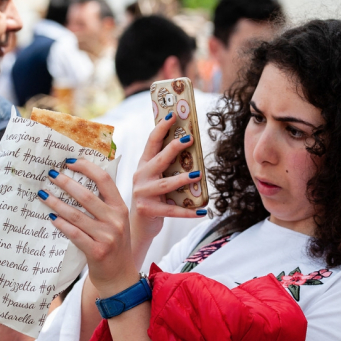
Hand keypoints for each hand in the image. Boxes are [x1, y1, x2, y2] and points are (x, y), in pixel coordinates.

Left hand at [38, 159, 138, 297]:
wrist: (120, 278)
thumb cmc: (114, 246)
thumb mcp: (116, 222)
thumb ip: (103, 204)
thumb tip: (78, 181)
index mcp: (120, 208)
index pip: (105, 180)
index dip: (87, 167)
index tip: (69, 162)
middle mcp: (116, 220)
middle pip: (87, 195)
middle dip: (66, 183)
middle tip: (51, 175)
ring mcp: (107, 236)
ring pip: (76, 214)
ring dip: (56, 202)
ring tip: (43, 194)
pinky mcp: (97, 251)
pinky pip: (74, 233)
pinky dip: (61, 224)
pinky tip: (51, 217)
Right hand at [130, 112, 206, 247]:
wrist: (138, 225)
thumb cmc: (152, 198)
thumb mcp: (155, 178)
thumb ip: (167, 166)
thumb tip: (190, 148)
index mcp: (143, 165)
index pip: (151, 142)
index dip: (161, 128)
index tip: (173, 115)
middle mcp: (140, 177)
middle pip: (159, 160)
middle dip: (174, 148)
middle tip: (189, 139)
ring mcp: (143, 194)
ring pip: (165, 184)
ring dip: (182, 179)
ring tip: (198, 174)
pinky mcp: (149, 210)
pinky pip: (172, 210)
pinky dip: (188, 212)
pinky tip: (202, 211)